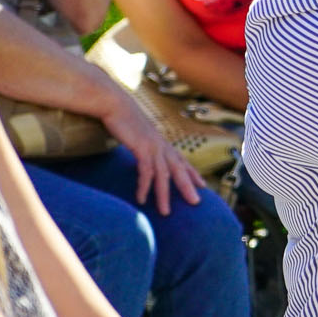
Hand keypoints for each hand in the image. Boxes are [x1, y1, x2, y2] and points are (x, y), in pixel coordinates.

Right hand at [97, 84, 205, 215]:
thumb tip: (145, 155)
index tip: (203, 185)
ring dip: (164, 195)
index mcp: (163, 143)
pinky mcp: (141, 147)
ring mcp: (153, 146)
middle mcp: (162, 145)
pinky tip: (141, 199)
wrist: (114, 104)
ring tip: (165, 212)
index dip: (193, 173)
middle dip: (188, 186)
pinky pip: (145, 171)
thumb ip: (146, 145)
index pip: (182, 161)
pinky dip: (144, 186)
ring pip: (163, 174)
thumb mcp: (140, 134)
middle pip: (179, 169)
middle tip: (196, 202)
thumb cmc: (125, 119)